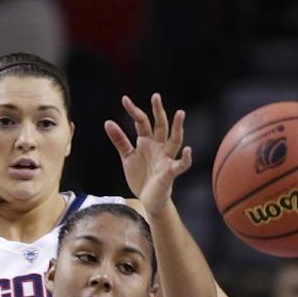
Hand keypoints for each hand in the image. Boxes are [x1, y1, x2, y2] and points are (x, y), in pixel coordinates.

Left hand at [104, 93, 190, 214]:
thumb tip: (108, 122)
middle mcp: (159, 147)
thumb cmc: (140, 176)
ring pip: (174, 140)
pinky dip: (186, 158)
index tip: (125, 99)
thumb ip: (120, 140)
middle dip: (158, 111)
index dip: (134, 111)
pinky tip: (189, 150)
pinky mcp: (170, 172)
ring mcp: (166, 158)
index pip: (141, 122)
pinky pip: (181, 164)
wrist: (147, 200)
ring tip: (180, 113)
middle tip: (156, 96)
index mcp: (147, 142)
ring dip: (178, 127)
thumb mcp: (127, 157)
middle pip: (160, 125)